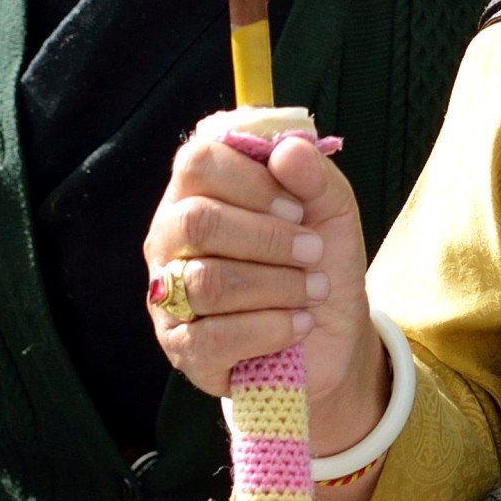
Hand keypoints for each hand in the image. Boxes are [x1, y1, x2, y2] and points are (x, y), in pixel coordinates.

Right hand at [145, 130, 383, 455]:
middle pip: (197, 221)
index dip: (253, 181)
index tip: (298, 208)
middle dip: (268, 238)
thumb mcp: (330, 211)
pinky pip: (216, 336)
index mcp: (197, 192)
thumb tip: (287, 151)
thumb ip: (314, 175)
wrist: (331, 337)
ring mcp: (169, 296)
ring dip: (277, 285)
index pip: (197, 161)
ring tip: (313, 291)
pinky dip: (271, 328)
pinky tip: (298, 324)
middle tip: (312, 251)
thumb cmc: (318, 263)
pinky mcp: (184, 349)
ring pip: (208, 282)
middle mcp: (170, 239)